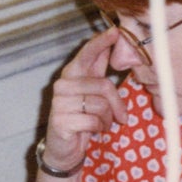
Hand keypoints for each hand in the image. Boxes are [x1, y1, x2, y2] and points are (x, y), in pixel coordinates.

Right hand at [42, 29, 128, 172]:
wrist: (64, 150)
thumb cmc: (81, 119)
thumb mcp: (92, 94)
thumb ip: (99, 71)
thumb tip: (113, 43)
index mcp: (72, 74)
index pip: (87, 54)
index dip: (101, 42)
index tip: (116, 31)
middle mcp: (63, 85)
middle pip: (103, 85)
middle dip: (117, 104)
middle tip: (121, 117)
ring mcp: (60, 103)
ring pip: (100, 105)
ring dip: (107, 119)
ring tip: (101, 124)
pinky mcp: (61, 121)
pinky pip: (93, 121)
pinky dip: (99, 129)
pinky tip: (93, 132)